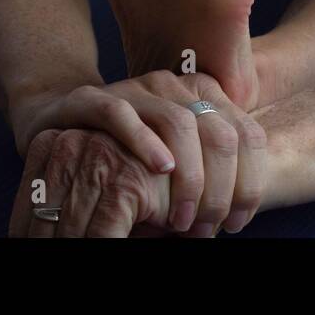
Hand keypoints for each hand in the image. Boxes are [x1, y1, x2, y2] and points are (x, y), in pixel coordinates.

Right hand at [10, 71, 267, 235]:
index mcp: (203, 95)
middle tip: (206, 228)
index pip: (246, 136)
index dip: (249, 183)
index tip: (236, 223)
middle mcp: (173, 86)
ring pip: (180, 123)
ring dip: (189, 177)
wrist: (65, 123)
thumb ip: (208, 173)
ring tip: (182, 218)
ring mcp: (134, 88)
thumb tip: (237, 216)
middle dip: (219, 190)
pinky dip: (144, 142)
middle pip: (220, 133)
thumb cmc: (130, 155)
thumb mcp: (179, 162)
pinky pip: (122, 115)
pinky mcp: (92, 98)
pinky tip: (161, 169)